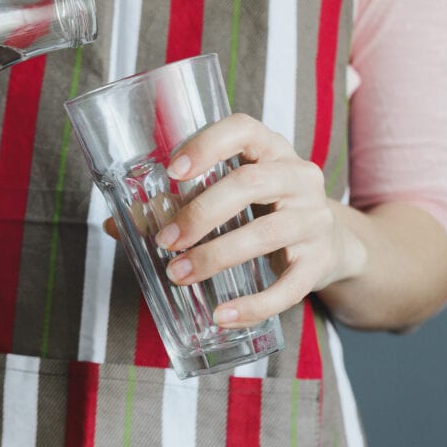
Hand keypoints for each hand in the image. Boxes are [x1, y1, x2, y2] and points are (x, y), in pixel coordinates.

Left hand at [104, 113, 365, 328]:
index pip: (243, 129)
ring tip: (178, 274)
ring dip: (216, 257)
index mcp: (270, 149)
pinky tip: (222, 317)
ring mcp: (314, 218)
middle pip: (250, 183)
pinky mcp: (319, 262)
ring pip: (266, 235)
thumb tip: (114, 223)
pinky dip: (253, 305)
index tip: (172, 170)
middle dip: (201, 213)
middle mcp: (299, 176)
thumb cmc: (261, 210)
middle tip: (166, 240)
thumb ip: (175, 203)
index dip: (207, 144)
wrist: (332, 243)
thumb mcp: (229, 194)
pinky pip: (288, 288)